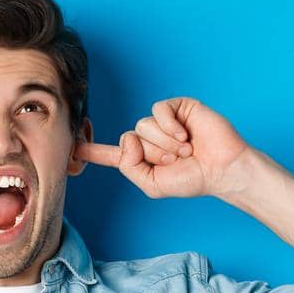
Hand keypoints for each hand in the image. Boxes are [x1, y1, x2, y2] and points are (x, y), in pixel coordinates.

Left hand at [74, 97, 250, 199]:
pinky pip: (158, 111)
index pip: (110, 153)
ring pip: (143, 125)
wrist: (222, 168)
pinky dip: (169, 126)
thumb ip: (130, 167)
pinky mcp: (177, 108)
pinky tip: (185, 135)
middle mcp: (148, 138)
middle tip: (178, 160)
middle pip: (129, 139)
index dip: (90, 150)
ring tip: (186, 149)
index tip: (71, 148)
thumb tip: (127, 139)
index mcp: (140, 158)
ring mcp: (162, 122)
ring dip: (164, 142)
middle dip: (154, 153)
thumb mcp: (152, 184)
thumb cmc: (192, 179)